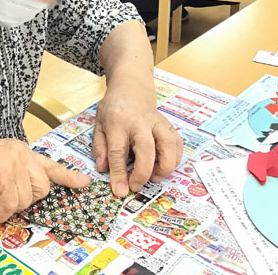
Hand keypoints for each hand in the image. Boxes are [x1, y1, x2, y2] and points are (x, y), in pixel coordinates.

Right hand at [0, 136, 90, 223]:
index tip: (84, 182)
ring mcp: (14, 163)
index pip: (50, 164)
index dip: (68, 176)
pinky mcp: (4, 174)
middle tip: (3, 198)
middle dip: (24, 199)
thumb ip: (13, 176)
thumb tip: (22, 198)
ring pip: (26, 199)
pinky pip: (9, 205)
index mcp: (20, 151)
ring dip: (6, 207)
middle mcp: (21, 154)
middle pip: (42, 188)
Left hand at [93, 76, 183, 196]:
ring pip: (169, 145)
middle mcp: (139, 122)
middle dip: (143, 172)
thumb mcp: (98, 124)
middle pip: (146, 149)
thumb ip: (100, 147)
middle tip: (136, 186)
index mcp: (118, 121)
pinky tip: (164, 166)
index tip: (120, 190)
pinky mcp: (169, 125)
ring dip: (164, 167)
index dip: (119, 173)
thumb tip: (104, 170)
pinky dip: (175, 158)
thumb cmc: (114, 108)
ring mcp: (157, 122)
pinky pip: (178, 143)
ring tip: (153, 177)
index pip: (118, 150)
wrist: (131, 86)